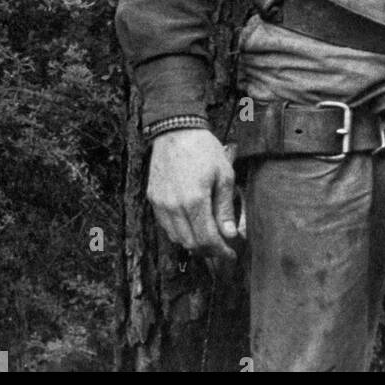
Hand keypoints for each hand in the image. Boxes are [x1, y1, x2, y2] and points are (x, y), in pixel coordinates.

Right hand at [147, 128, 239, 264]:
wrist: (176, 130)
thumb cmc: (204, 149)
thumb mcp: (224, 174)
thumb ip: (225, 208)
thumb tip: (230, 234)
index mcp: (194, 200)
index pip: (207, 239)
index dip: (221, 251)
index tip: (231, 254)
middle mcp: (174, 207)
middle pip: (191, 244)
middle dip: (208, 250)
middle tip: (222, 247)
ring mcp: (161, 204)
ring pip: (176, 238)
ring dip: (193, 243)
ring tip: (208, 236)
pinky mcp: (153, 199)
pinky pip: (166, 226)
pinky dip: (180, 231)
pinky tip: (192, 223)